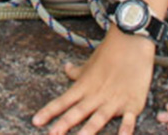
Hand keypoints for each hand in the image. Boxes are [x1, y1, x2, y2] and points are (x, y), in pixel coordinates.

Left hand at [31, 28, 155, 134]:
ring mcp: (114, 101)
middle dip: (64, 124)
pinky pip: (128, 120)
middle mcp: (96, 96)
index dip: (49, 111)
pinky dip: (125, 129)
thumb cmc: (109, 52)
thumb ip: (77, 72)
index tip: (35, 121)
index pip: (63, 101)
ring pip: (99, 118)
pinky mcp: (132, 104)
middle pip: (77, 112)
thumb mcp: (90, 63)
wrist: (132, 41)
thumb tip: (66, 68)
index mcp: (84, 86)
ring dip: (89, 130)